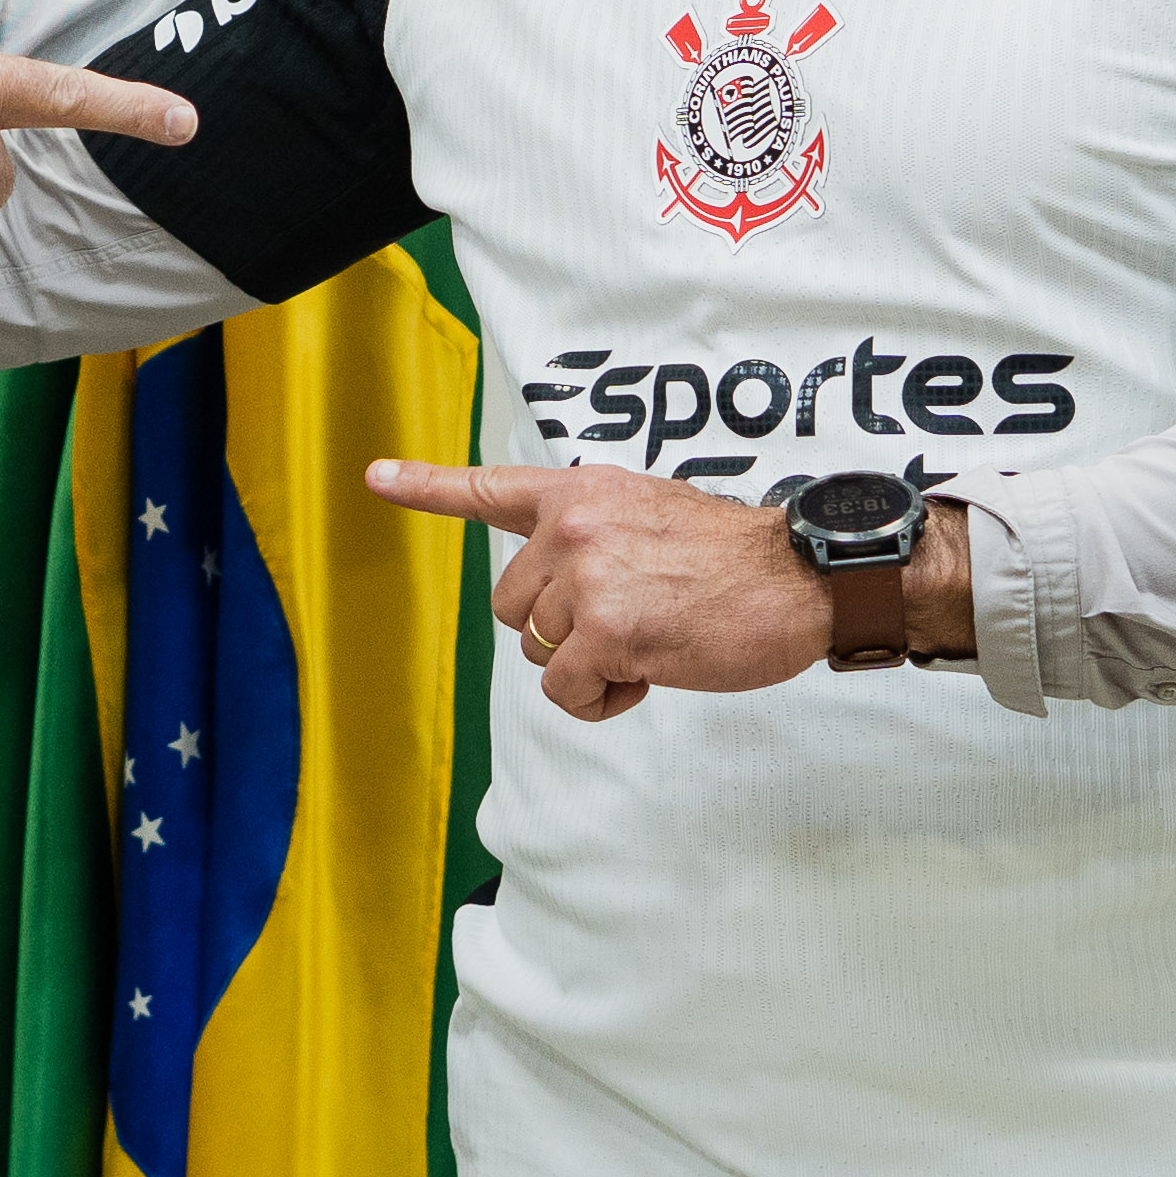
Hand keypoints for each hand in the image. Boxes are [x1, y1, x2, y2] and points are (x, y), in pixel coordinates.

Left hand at [365, 462, 971, 717]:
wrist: (799, 578)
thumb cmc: (735, 560)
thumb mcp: (651, 515)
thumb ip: (593, 536)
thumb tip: (556, 588)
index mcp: (583, 493)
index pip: (491, 488)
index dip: (427, 487)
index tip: (375, 477)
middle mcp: (572, 527)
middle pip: (513, 608)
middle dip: (562, 629)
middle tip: (634, 620)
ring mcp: (585, 578)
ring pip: (539, 652)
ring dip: (588, 664)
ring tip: (653, 641)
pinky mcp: (605, 632)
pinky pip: (566, 691)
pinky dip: (602, 699)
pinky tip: (651, 672)